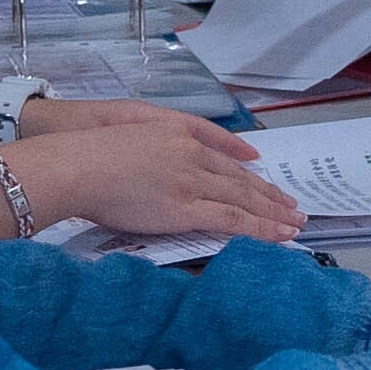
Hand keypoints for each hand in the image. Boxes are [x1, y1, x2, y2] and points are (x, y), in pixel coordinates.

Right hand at [1, 109, 300, 243]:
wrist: (76, 165)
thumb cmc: (88, 154)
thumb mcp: (125, 135)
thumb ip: (152, 147)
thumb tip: (165, 172)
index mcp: (178, 134)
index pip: (223, 155)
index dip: (248, 171)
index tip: (266, 180)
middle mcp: (192, 155)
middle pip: (240, 178)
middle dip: (269, 194)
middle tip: (292, 206)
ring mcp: (192, 180)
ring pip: (243, 198)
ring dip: (273, 213)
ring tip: (294, 223)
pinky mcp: (186, 207)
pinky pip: (233, 220)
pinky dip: (260, 229)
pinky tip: (278, 236)